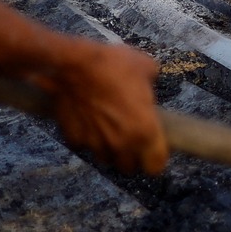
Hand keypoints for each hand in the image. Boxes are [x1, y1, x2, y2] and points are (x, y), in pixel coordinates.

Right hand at [39, 40, 166, 173]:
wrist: (74, 64)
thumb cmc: (115, 65)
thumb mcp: (147, 68)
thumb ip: (152, 86)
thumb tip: (147, 86)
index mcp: (145, 131)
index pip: (155, 166)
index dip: (156, 160)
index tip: (155, 150)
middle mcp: (121, 144)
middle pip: (129, 167)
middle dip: (131, 155)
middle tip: (131, 136)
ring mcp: (95, 144)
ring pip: (106, 158)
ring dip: (109, 149)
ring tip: (109, 128)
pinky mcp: (74, 139)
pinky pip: (84, 145)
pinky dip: (87, 137)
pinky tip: (88, 120)